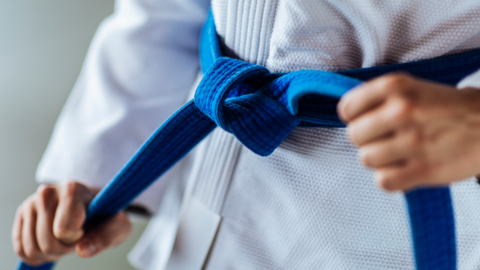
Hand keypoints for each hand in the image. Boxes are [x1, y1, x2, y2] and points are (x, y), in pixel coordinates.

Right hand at [12, 181, 131, 265]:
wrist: (94, 206)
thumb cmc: (107, 216)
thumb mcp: (117, 226)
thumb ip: (105, 237)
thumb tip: (82, 250)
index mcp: (72, 189)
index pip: (64, 230)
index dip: (77, 238)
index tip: (87, 227)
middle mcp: (47, 192)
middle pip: (47, 242)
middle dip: (64, 248)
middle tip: (77, 237)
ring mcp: (31, 203)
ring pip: (31, 248)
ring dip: (51, 253)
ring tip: (65, 239)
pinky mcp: (22, 214)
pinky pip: (21, 249)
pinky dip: (36, 255)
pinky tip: (51, 243)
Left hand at [337, 73, 479, 191]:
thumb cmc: (446, 108)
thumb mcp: (412, 87)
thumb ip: (378, 99)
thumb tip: (348, 117)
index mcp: (396, 86)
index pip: (347, 109)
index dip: (354, 118)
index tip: (366, 120)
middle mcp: (402, 110)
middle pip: (353, 135)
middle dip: (366, 139)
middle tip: (385, 138)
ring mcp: (413, 141)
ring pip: (366, 159)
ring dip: (379, 160)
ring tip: (398, 153)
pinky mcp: (424, 169)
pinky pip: (384, 181)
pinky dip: (391, 179)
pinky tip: (404, 169)